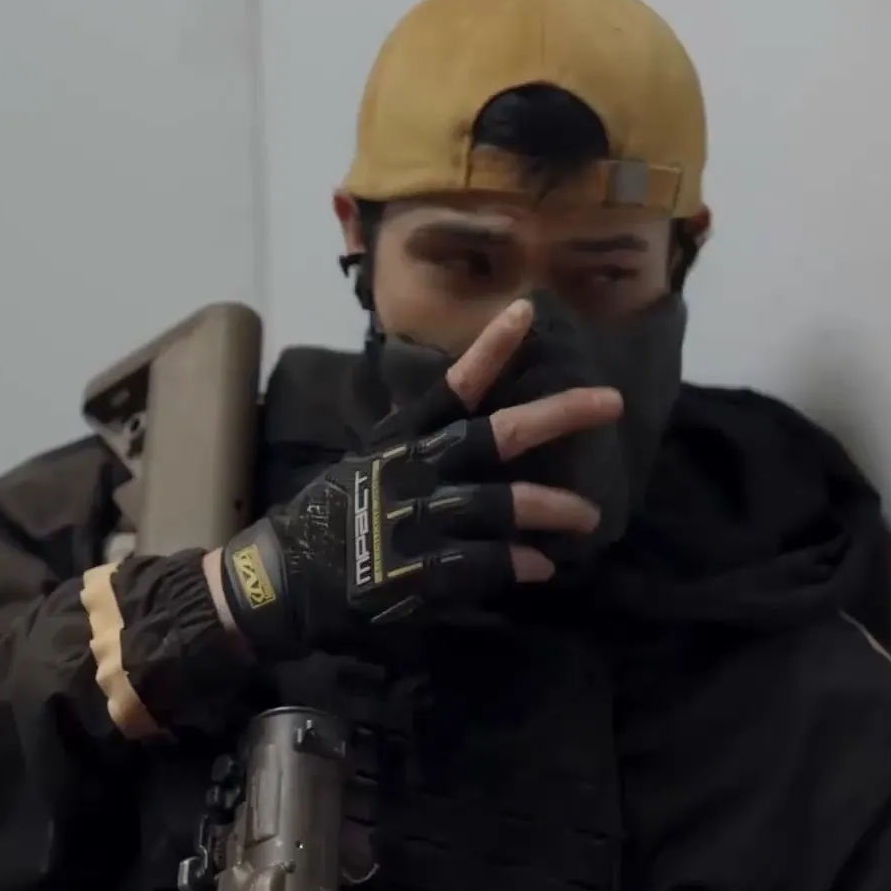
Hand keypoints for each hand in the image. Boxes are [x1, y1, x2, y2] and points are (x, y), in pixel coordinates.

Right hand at [212, 299, 623, 659]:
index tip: (527, 312)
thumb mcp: (365, 465)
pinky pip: (480, 564)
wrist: (280, 578)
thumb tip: (466, 427)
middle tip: (610, 402)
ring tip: (589, 517)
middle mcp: (412, 471)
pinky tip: (541, 566)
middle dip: (557, 416)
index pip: (452, 387)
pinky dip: (515, 563)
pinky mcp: (416, 571)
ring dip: (551, 508)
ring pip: (499, 505)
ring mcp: (415, 521)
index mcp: (399, 441)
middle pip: (495, 435)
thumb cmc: (325, 517)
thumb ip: (414, 447)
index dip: (490, 351)